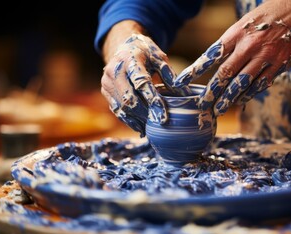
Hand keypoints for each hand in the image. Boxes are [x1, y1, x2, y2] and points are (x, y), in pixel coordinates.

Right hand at [101, 22, 190, 136]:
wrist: (123, 48)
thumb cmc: (145, 53)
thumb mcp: (159, 58)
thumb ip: (169, 75)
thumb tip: (184, 94)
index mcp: (130, 59)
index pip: (141, 82)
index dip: (152, 99)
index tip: (163, 114)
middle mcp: (114, 70)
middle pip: (128, 98)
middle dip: (144, 113)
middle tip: (158, 124)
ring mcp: (107, 82)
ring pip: (122, 107)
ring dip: (137, 120)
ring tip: (151, 128)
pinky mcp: (105, 92)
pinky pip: (117, 109)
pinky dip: (129, 120)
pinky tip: (141, 127)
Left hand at [174, 0, 290, 115]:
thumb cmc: (268, 16)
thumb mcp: (243, 24)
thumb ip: (230, 43)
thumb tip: (215, 64)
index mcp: (236, 33)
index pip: (211, 55)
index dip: (195, 70)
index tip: (181, 81)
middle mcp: (249, 45)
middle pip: (225, 73)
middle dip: (212, 92)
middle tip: (203, 105)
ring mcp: (265, 56)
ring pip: (242, 83)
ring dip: (229, 98)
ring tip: (219, 109)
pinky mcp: (279, 64)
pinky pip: (261, 84)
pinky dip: (249, 94)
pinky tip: (241, 101)